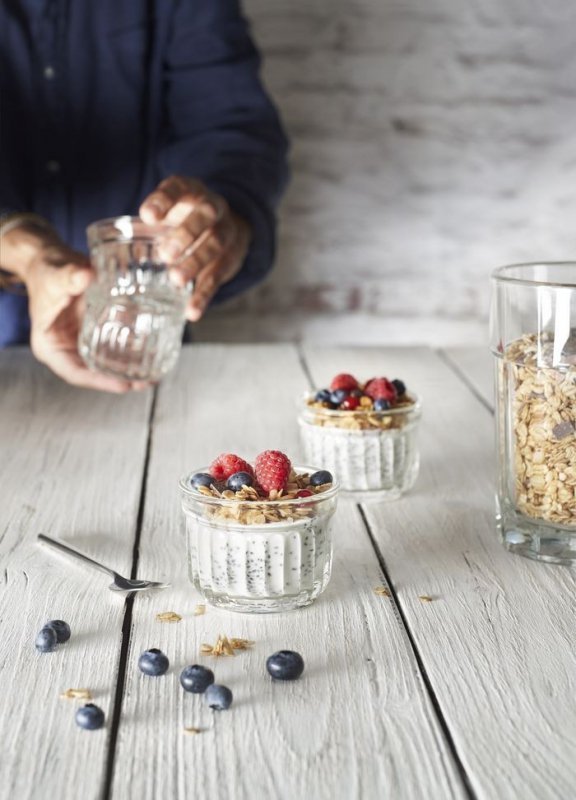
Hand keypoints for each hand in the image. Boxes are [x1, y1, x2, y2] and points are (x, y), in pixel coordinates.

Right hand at [2, 224, 137, 391]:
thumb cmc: (47, 272)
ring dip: (129, 370)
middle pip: (94, 373)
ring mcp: (82, 342)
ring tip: (155, 374)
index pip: (75, 373)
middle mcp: (67, 349)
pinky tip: (151, 352)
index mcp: (50, 346)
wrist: (50, 261)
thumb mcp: (54, 276)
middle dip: (120, 381)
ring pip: (106, 362)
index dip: (100, 382)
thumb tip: (87, 275)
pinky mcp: (95, 331)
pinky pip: (113, 345)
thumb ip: (69, 277)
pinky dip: (130, 350)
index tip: (124, 386)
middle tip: (147, 383)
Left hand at [139, 176, 251, 320]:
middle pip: (204, 216)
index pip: (178, 188)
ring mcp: (226, 231)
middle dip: (185, 234)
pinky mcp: (231, 258)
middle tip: (165, 254)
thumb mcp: (167, 214)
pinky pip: (220, 276)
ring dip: (196, 262)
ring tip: (176, 280)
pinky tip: (191, 311)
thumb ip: (145, 228)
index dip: (164, 201)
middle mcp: (212, 207)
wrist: (228, 226)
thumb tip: (99, 264)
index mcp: (190, 191)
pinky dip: (205, 295)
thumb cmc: (183, 221)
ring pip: (215, 244)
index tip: (147, 216)